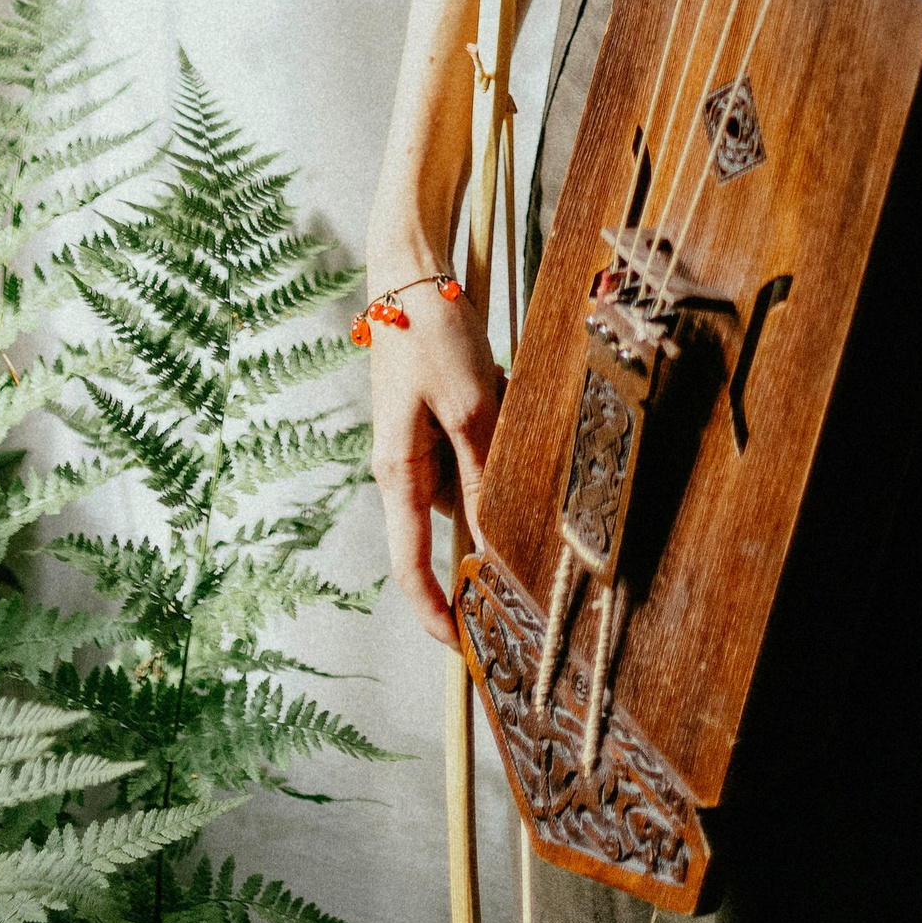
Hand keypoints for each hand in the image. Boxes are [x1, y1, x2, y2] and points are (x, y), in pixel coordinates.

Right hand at [367, 267, 502, 645]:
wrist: (412, 272)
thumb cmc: (431, 335)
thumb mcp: (470, 408)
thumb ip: (482, 478)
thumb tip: (490, 544)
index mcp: (398, 473)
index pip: (411, 566)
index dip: (435, 613)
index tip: (465, 650)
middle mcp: (404, 467)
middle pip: (450, 527)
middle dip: (488, 529)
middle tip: (523, 522)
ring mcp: (420, 443)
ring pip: (470, 485)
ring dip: (498, 470)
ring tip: (509, 420)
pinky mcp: (437, 419)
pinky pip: (474, 450)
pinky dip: (496, 437)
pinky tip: (506, 395)